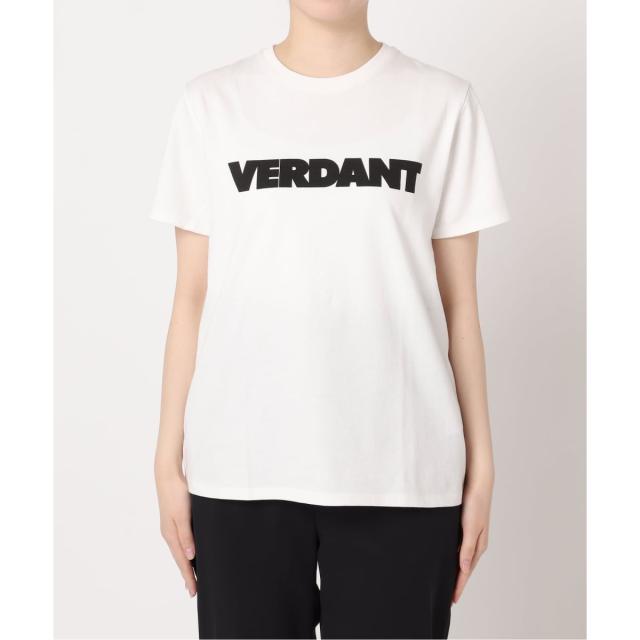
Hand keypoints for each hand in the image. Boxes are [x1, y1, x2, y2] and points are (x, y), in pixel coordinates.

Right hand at [156, 469, 196, 596]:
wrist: (168, 475)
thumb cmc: (176, 493)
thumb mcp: (183, 514)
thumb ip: (186, 535)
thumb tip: (190, 556)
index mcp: (171, 534)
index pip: (182, 561)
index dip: (188, 576)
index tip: (194, 590)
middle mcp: (170, 533)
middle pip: (180, 558)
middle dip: (187, 574)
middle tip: (193, 589)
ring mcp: (171, 526)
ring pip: (180, 550)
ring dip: (186, 563)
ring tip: (192, 575)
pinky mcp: (175, 519)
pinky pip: (181, 540)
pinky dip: (186, 550)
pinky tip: (190, 552)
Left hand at [452, 481, 491, 603]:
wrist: (477, 481)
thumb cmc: (475, 503)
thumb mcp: (470, 527)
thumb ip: (466, 548)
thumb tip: (463, 569)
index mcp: (478, 544)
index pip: (466, 571)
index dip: (459, 586)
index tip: (452, 600)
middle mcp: (475, 541)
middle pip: (464, 567)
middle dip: (457, 581)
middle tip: (448, 596)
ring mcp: (470, 533)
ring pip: (461, 556)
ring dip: (454, 568)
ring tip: (446, 580)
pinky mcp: (464, 524)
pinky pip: (458, 545)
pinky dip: (453, 554)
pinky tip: (446, 555)